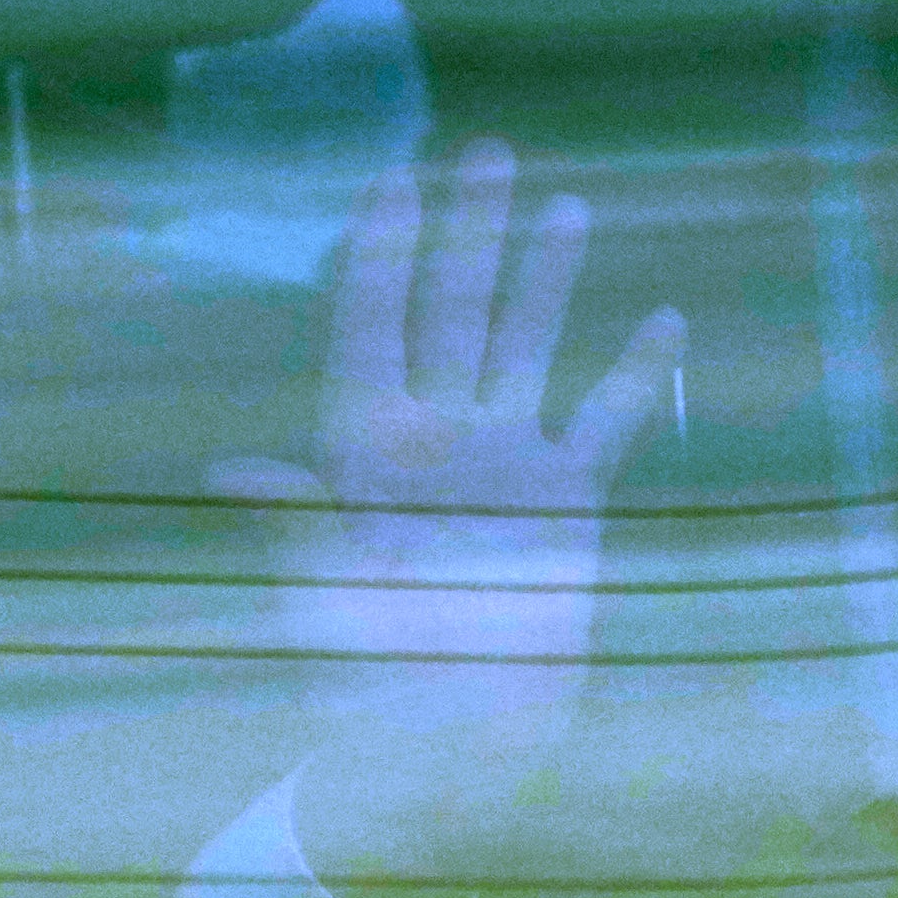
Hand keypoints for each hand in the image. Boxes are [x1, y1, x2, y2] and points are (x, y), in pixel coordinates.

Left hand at [209, 138, 682, 879]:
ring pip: (528, 344)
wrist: (449, 745)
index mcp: (363, 447)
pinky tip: (666, 316)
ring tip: (570, 204)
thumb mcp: (325, 600)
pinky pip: (605, 419)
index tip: (394, 176)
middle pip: (452, 310)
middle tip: (488, 152)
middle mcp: (433, 437)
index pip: (370, 323)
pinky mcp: (565, 499)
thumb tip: (232, 470)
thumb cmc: (367, 680)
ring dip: (547, 277)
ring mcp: (502, 461)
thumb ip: (297, 526)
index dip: (380, 250)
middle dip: (469, 233)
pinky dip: (635, 373)